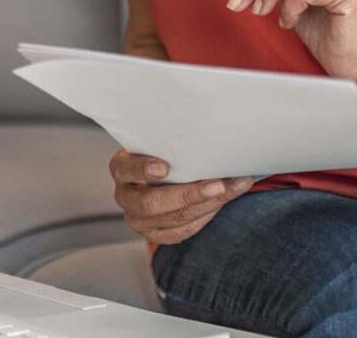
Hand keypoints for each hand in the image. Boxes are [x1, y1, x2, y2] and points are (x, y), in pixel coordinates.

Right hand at [108, 149, 252, 244]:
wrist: (158, 176)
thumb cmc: (161, 153)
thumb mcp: (156, 143)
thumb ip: (169, 139)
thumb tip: (205, 122)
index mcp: (121, 169)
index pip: (126, 169)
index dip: (143, 169)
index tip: (165, 167)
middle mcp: (125, 197)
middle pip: (151, 203)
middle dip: (189, 194)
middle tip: (218, 184)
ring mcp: (138, 220)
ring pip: (175, 219)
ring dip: (210, 204)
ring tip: (235, 187)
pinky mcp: (156, 235)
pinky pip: (184, 230)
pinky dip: (208, 215)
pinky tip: (225, 199)